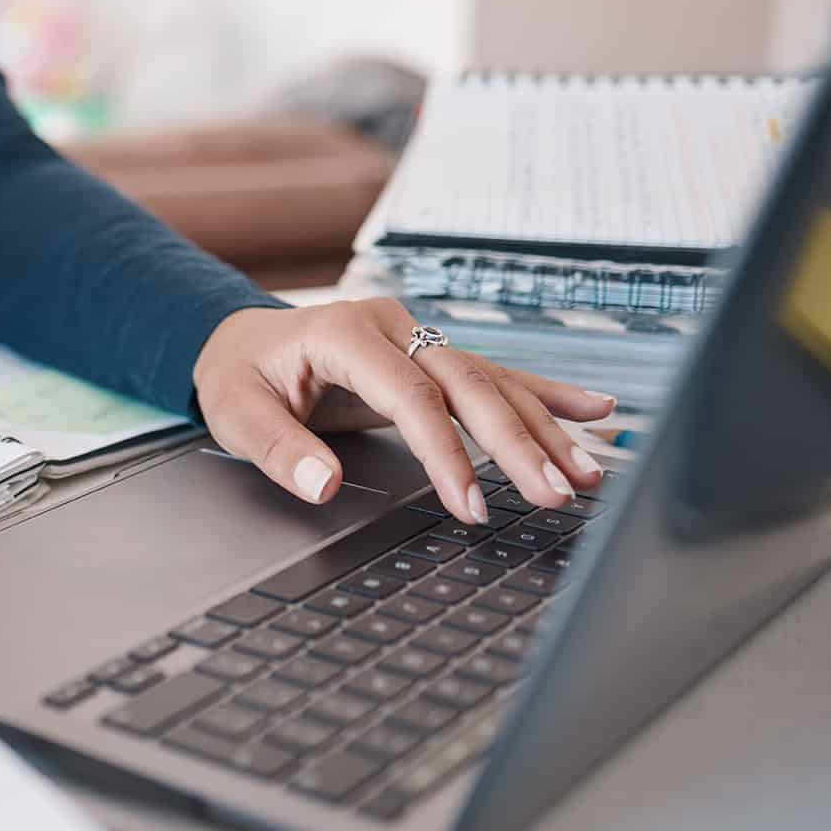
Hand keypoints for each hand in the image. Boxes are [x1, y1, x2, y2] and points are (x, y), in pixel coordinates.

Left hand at [193, 299, 615, 523]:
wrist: (239, 340)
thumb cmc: (240, 374)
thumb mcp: (237, 411)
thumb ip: (278, 448)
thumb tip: (321, 485)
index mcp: (345, 333)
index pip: (411, 397)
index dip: (446, 453)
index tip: (469, 503)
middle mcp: (392, 326)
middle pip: (468, 385)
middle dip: (517, 443)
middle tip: (556, 493)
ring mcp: (416, 335)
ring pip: (491, 381)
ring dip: (542, 428)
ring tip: (587, 470)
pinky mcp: (430, 353)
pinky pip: (494, 374)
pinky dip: (543, 396)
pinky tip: (593, 410)